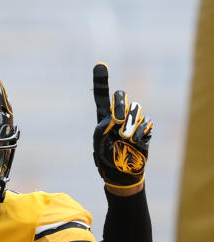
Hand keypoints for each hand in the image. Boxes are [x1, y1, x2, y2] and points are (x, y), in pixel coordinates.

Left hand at [92, 63, 152, 194]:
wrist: (122, 173)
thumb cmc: (107, 159)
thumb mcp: (98, 147)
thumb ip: (100, 131)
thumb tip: (112, 119)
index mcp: (103, 117)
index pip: (102, 96)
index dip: (101, 81)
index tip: (100, 65)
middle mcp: (119, 115)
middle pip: (121, 96)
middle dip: (120, 103)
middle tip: (117, 119)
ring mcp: (134, 121)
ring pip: (136, 107)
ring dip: (130, 122)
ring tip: (124, 137)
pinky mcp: (145, 129)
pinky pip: (146, 122)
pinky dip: (139, 132)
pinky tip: (133, 142)